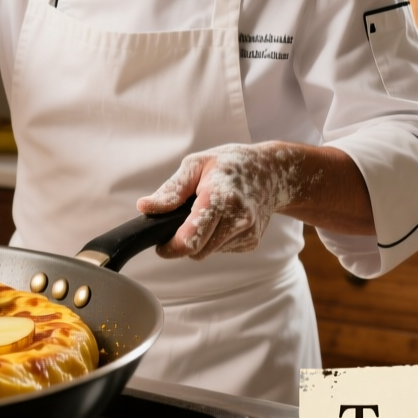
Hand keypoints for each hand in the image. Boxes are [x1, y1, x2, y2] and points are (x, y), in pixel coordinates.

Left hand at [136, 142, 305, 259]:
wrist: (272, 172)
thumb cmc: (231, 165)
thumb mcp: (196, 164)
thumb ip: (171, 190)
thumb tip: (145, 207)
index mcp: (220, 197)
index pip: (191, 239)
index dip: (170, 247)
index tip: (161, 245)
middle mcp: (238, 218)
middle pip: (197, 251)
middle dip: (184, 242)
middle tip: (182, 221)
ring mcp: (247, 232)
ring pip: (208, 252)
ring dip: (201, 240)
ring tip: (207, 213)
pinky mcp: (252, 242)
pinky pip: (221, 249)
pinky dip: (215, 239)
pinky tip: (222, 219)